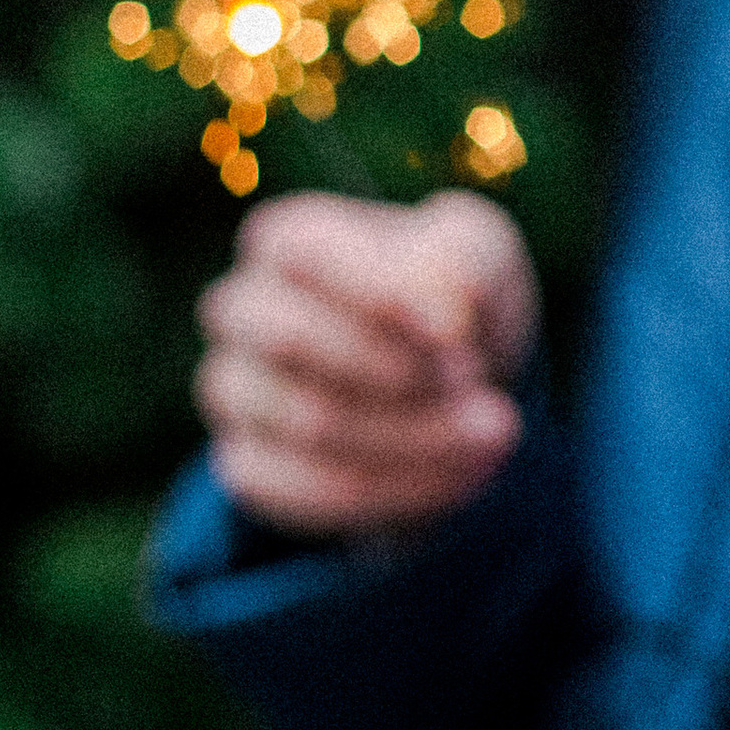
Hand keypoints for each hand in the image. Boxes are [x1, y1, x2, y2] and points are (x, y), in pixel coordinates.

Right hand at [195, 191, 540, 539]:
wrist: (455, 390)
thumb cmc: (457, 301)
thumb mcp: (483, 258)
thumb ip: (464, 266)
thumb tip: (446, 315)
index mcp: (288, 239)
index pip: (304, 251)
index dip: (383, 292)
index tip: (460, 332)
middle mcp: (242, 310)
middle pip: (292, 339)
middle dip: (401, 372)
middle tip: (482, 386)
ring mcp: (235, 391)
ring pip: (311, 423)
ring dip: (418, 436)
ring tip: (494, 435)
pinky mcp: (248, 468)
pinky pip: (308, 489)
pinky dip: (399, 488)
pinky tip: (462, 475)